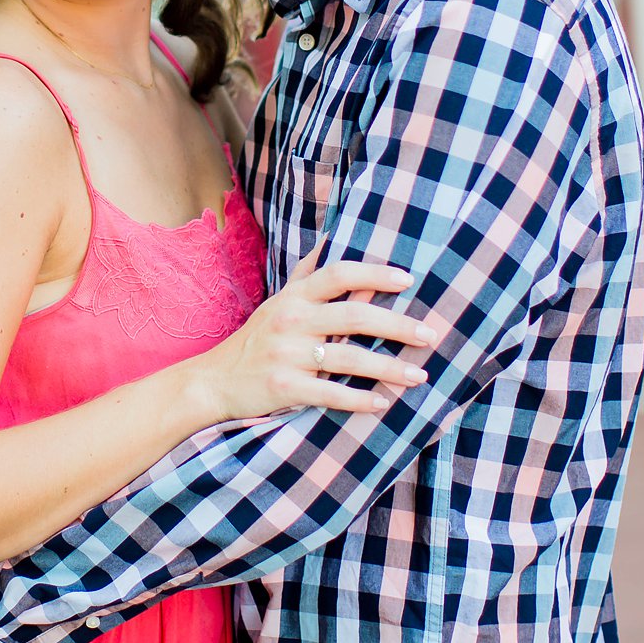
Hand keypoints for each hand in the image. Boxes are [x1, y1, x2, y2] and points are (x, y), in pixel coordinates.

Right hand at [187, 253, 438, 423]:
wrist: (214, 380)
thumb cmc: (256, 339)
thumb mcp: (278, 301)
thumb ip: (307, 274)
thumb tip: (332, 240)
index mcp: (294, 296)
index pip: (339, 274)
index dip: (375, 273)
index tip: (408, 280)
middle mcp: (291, 320)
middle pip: (353, 315)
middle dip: (397, 325)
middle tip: (430, 334)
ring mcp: (286, 354)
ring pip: (348, 357)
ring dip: (389, 367)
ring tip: (420, 375)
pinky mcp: (283, 387)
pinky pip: (329, 392)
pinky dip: (358, 399)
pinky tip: (383, 402)